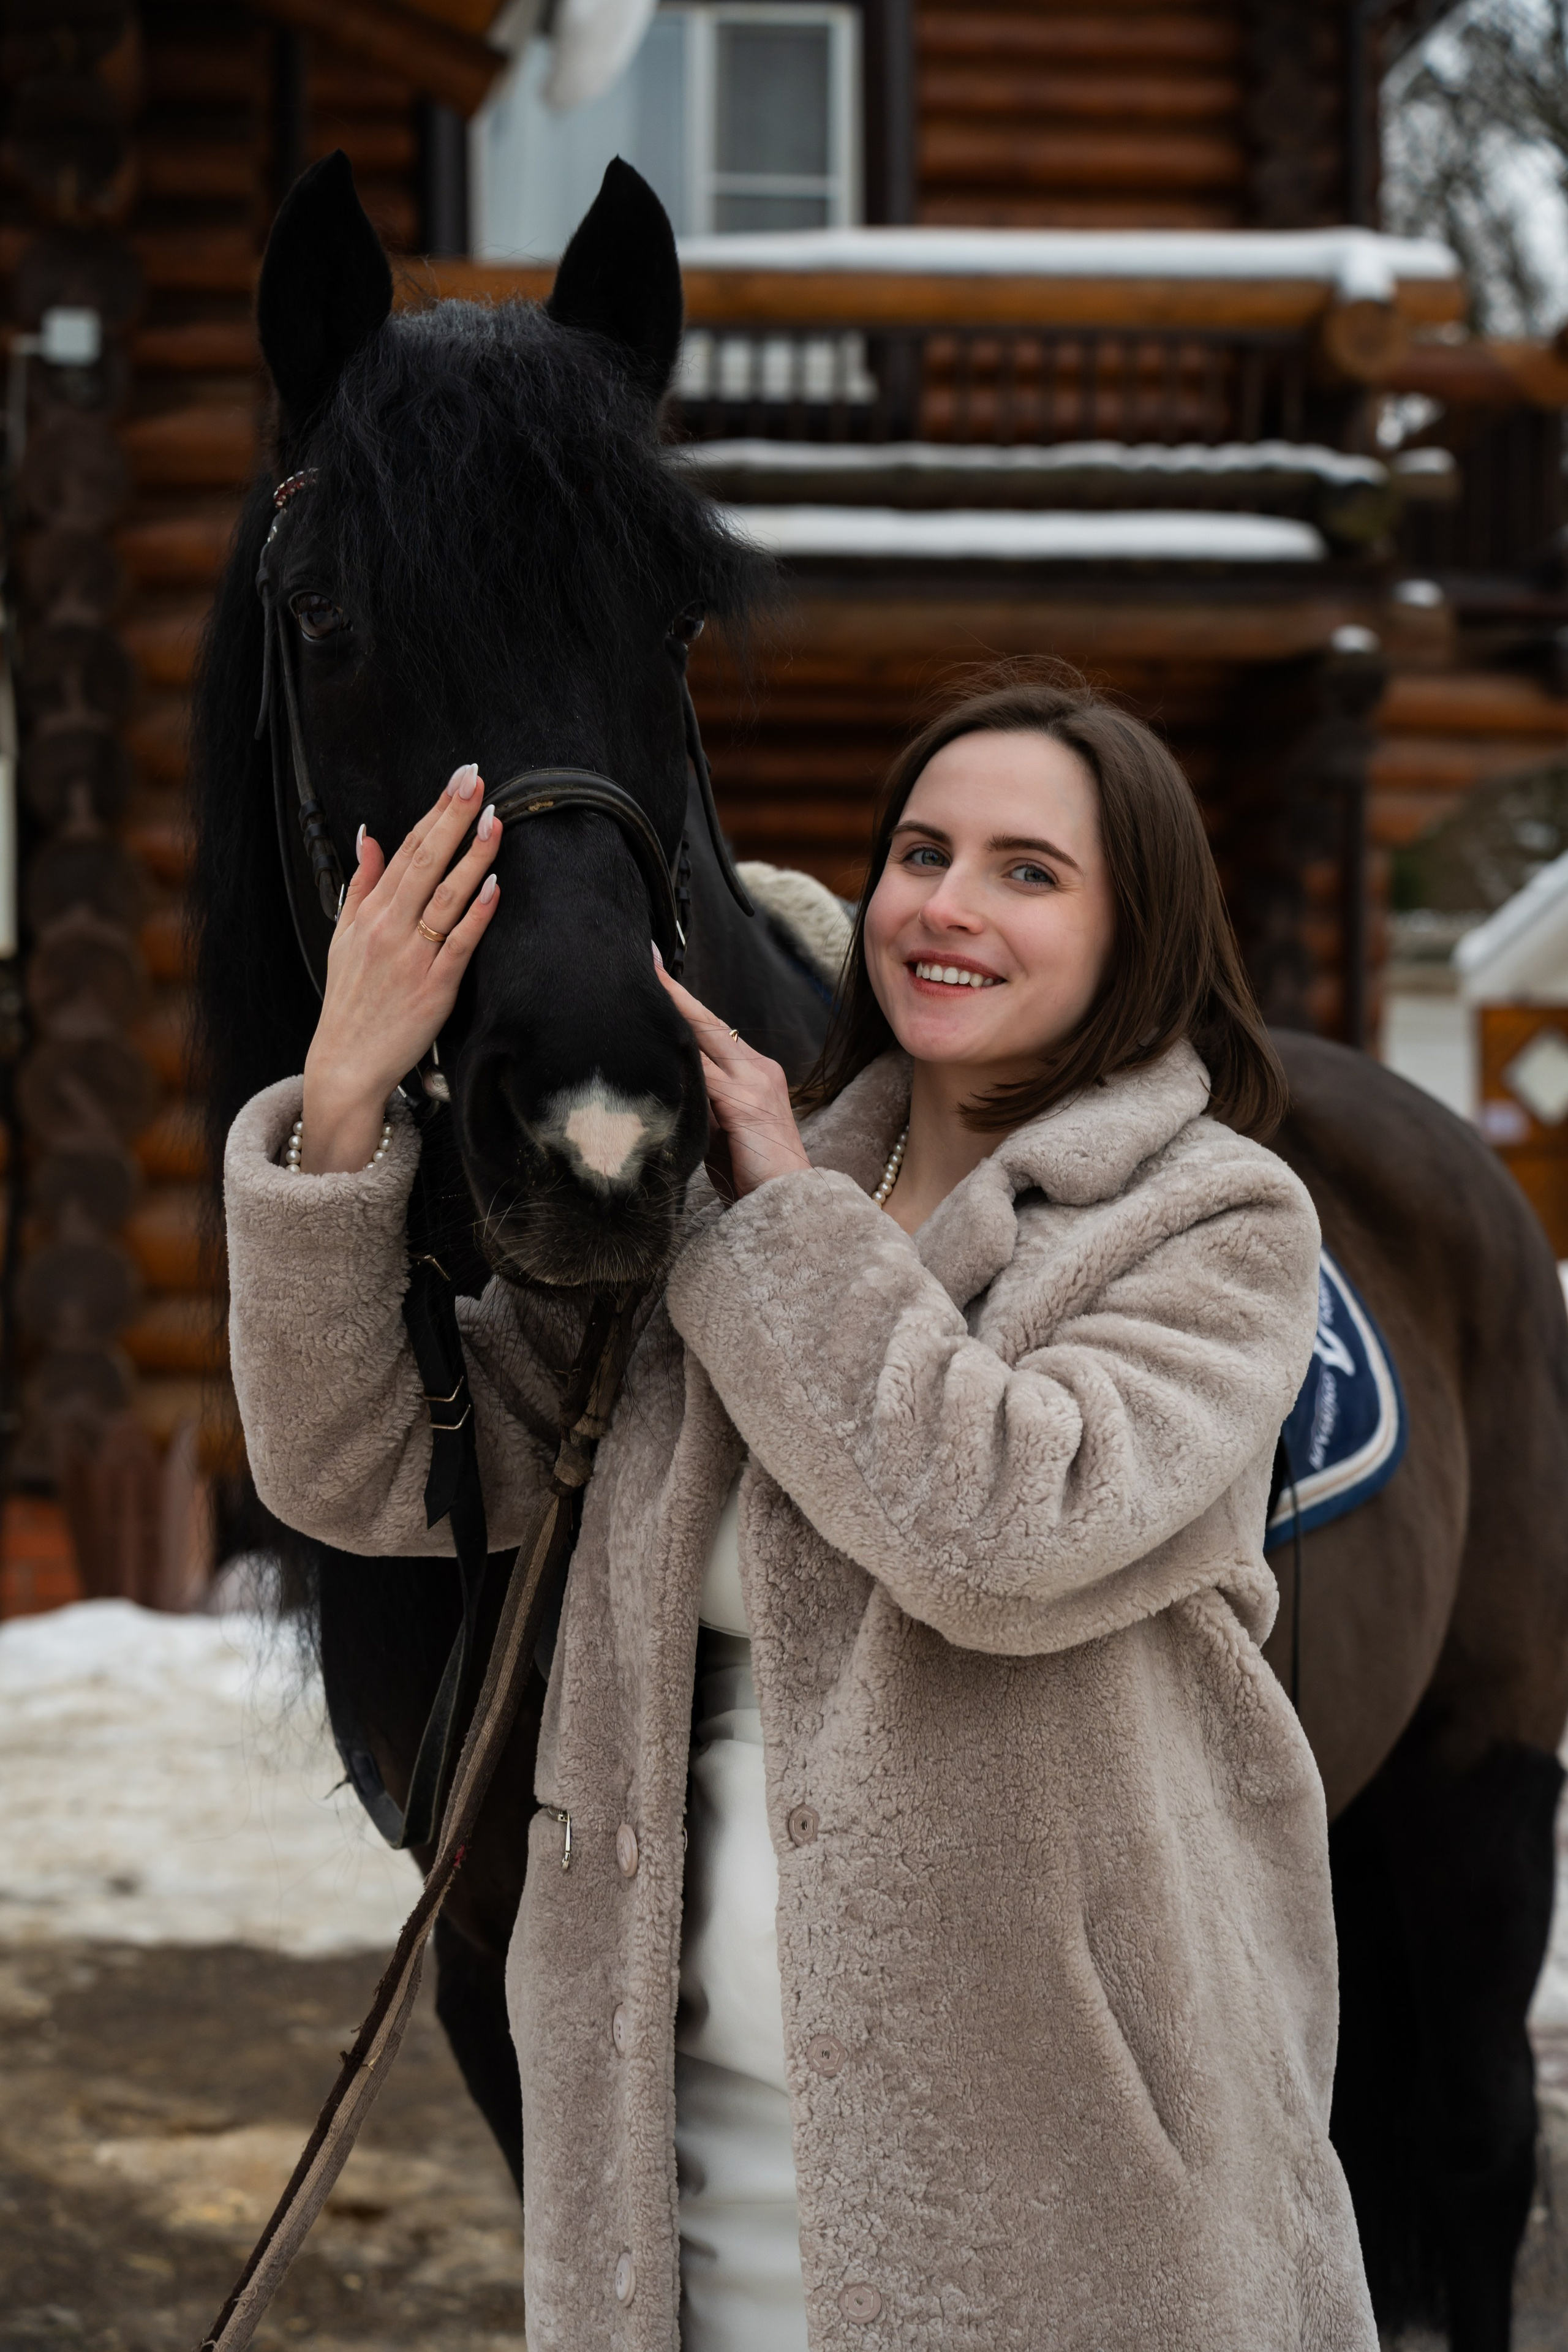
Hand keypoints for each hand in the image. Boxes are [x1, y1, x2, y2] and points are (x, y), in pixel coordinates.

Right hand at [300, 763, 501, 1172]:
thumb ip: (361, 885)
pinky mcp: (435, 987)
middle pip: (426, 862)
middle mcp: (390, 929)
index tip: (459, 780)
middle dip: (453, 817)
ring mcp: (413, 957)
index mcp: (371, 913)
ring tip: (494, 821)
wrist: (346, 1063)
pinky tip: (494, 885)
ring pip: (446, 897)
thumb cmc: (350, 1002)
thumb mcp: (343, 938)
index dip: (434, 812)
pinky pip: (459, 944)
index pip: (406, 850)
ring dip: (472, 857)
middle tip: (477, 781)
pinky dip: (477, 913)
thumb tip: (368, 838)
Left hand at [655, 954, 811, 1199]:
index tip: (657, 972)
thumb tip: (667, 1082)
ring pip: (702, 1040)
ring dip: (669, 1017)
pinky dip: (677, 1059)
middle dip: (673, 992)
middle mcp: (758, 1069)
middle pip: (707, 1022)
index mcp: (755, 1072)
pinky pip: (703, 1075)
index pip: (712, 1028)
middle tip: (643, 960)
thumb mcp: (720, 1130)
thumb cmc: (753, 1173)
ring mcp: (754, 1083)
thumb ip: (700, 1102)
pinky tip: (651, 1043)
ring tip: (638, 991)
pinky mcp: (744, 1103)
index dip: (683, 1000)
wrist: (790, 1205)